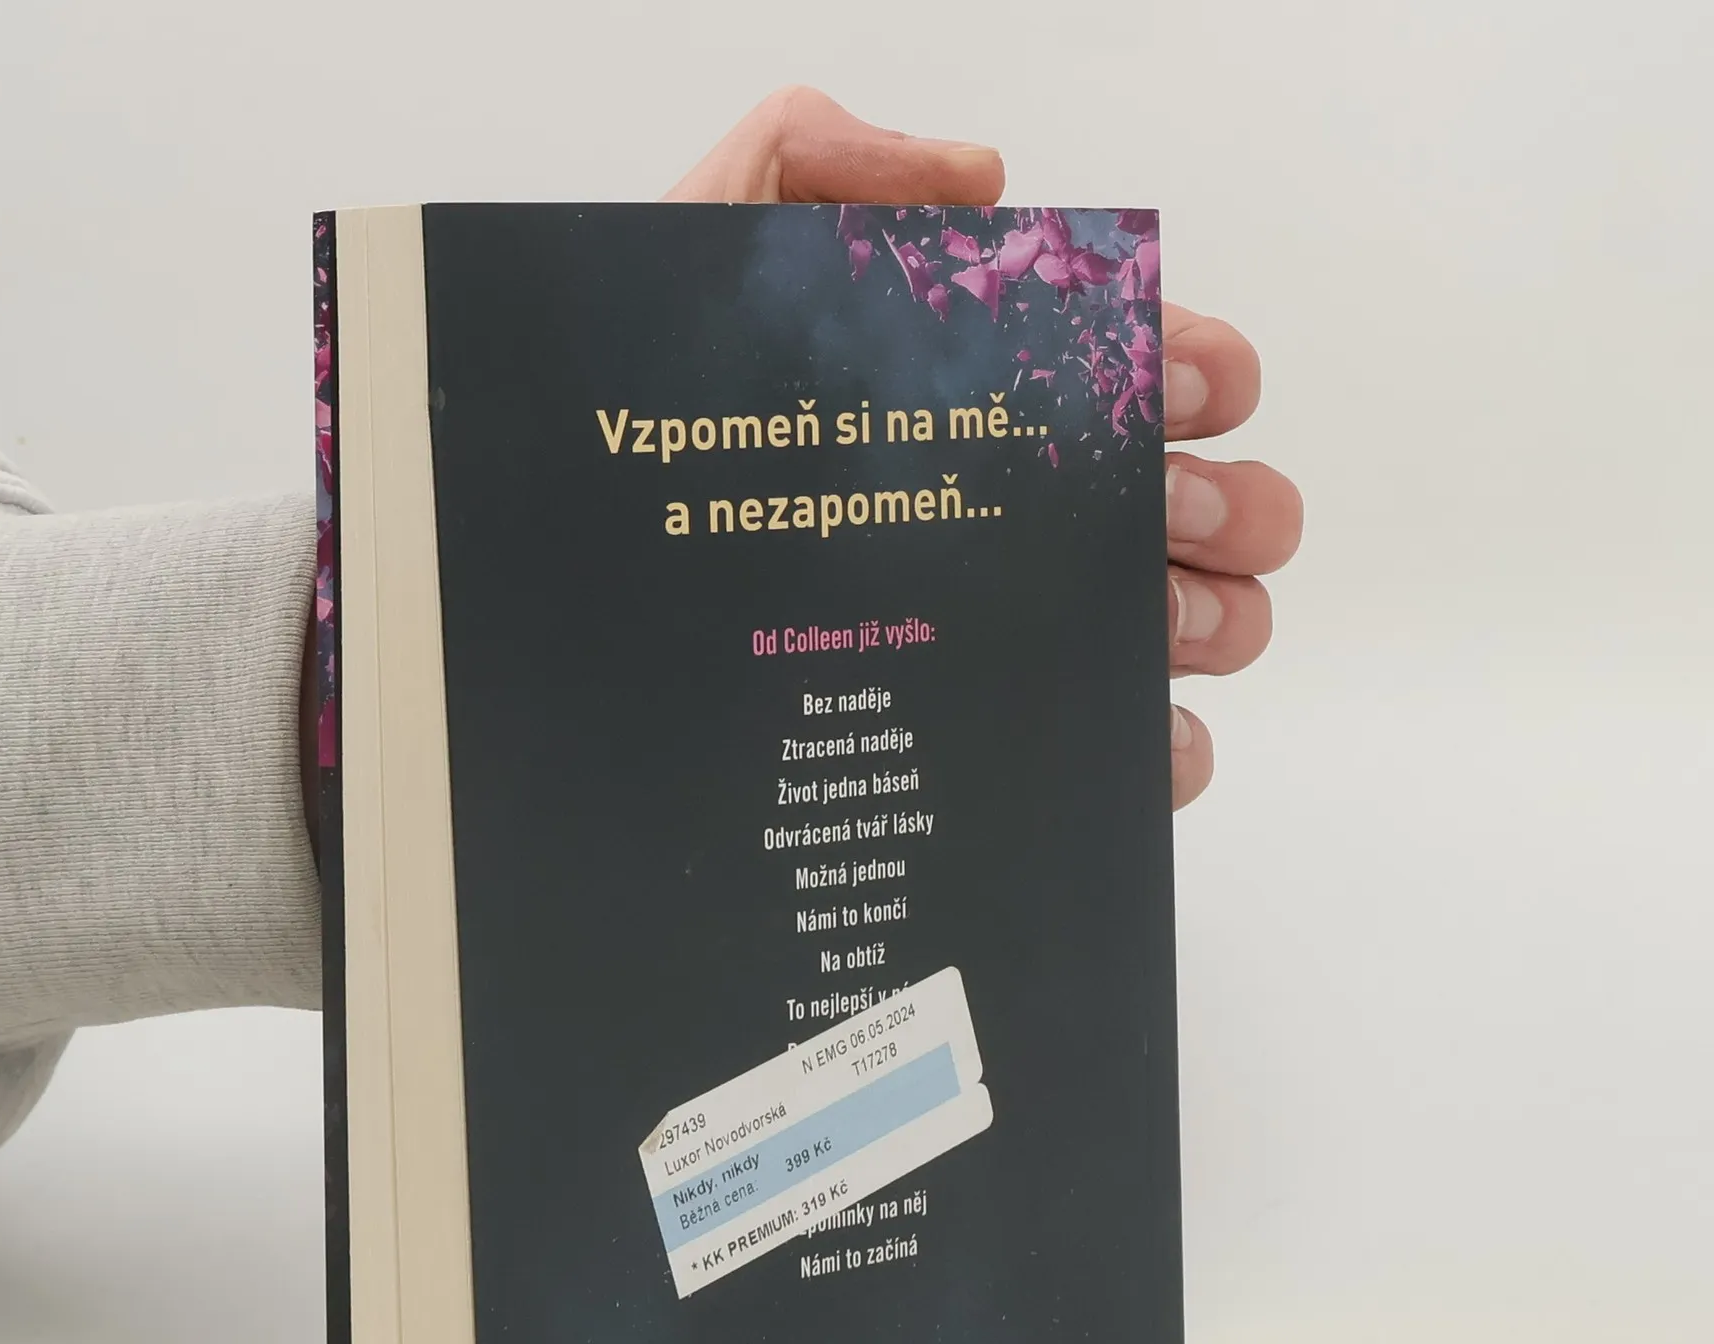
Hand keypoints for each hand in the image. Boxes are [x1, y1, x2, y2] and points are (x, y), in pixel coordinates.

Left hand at [668, 87, 1301, 809]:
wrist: (542, 605)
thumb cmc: (610, 433)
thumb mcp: (688, 263)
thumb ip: (806, 167)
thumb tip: (979, 178)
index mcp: (943, 404)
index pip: (1103, 376)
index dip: (1179, 368)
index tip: (1198, 389)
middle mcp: (977, 520)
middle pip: (1157, 508)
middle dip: (1218, 507)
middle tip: (1204, 523)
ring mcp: (980, 640)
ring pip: (1155, 632)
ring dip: (1208, 622)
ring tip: (1186, 629)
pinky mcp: (962, 750)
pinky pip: (1093, 758)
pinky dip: (1155, 751)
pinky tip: (1157, 741)